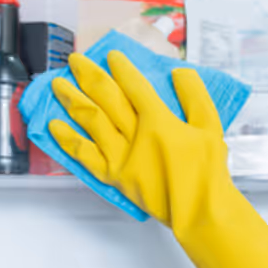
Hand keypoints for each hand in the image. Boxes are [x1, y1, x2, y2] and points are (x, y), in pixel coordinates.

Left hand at [49, 51, 223, 226]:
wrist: (198, 211)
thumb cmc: (207, 172)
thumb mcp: (211, 127)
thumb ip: (196, 96)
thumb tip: (179, 72)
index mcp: (159, 121)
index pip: (135, 86)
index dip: (121, 68)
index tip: (111, 55)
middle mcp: (135, 136)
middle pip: (106, 98)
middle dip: (89, 76)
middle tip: (75, 60)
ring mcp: (120, 156)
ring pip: (91, 121)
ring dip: (73, 100)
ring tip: (59, 84)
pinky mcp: (114, 176)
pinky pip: (85, 155)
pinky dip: (68, 139)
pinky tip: (55, 126)